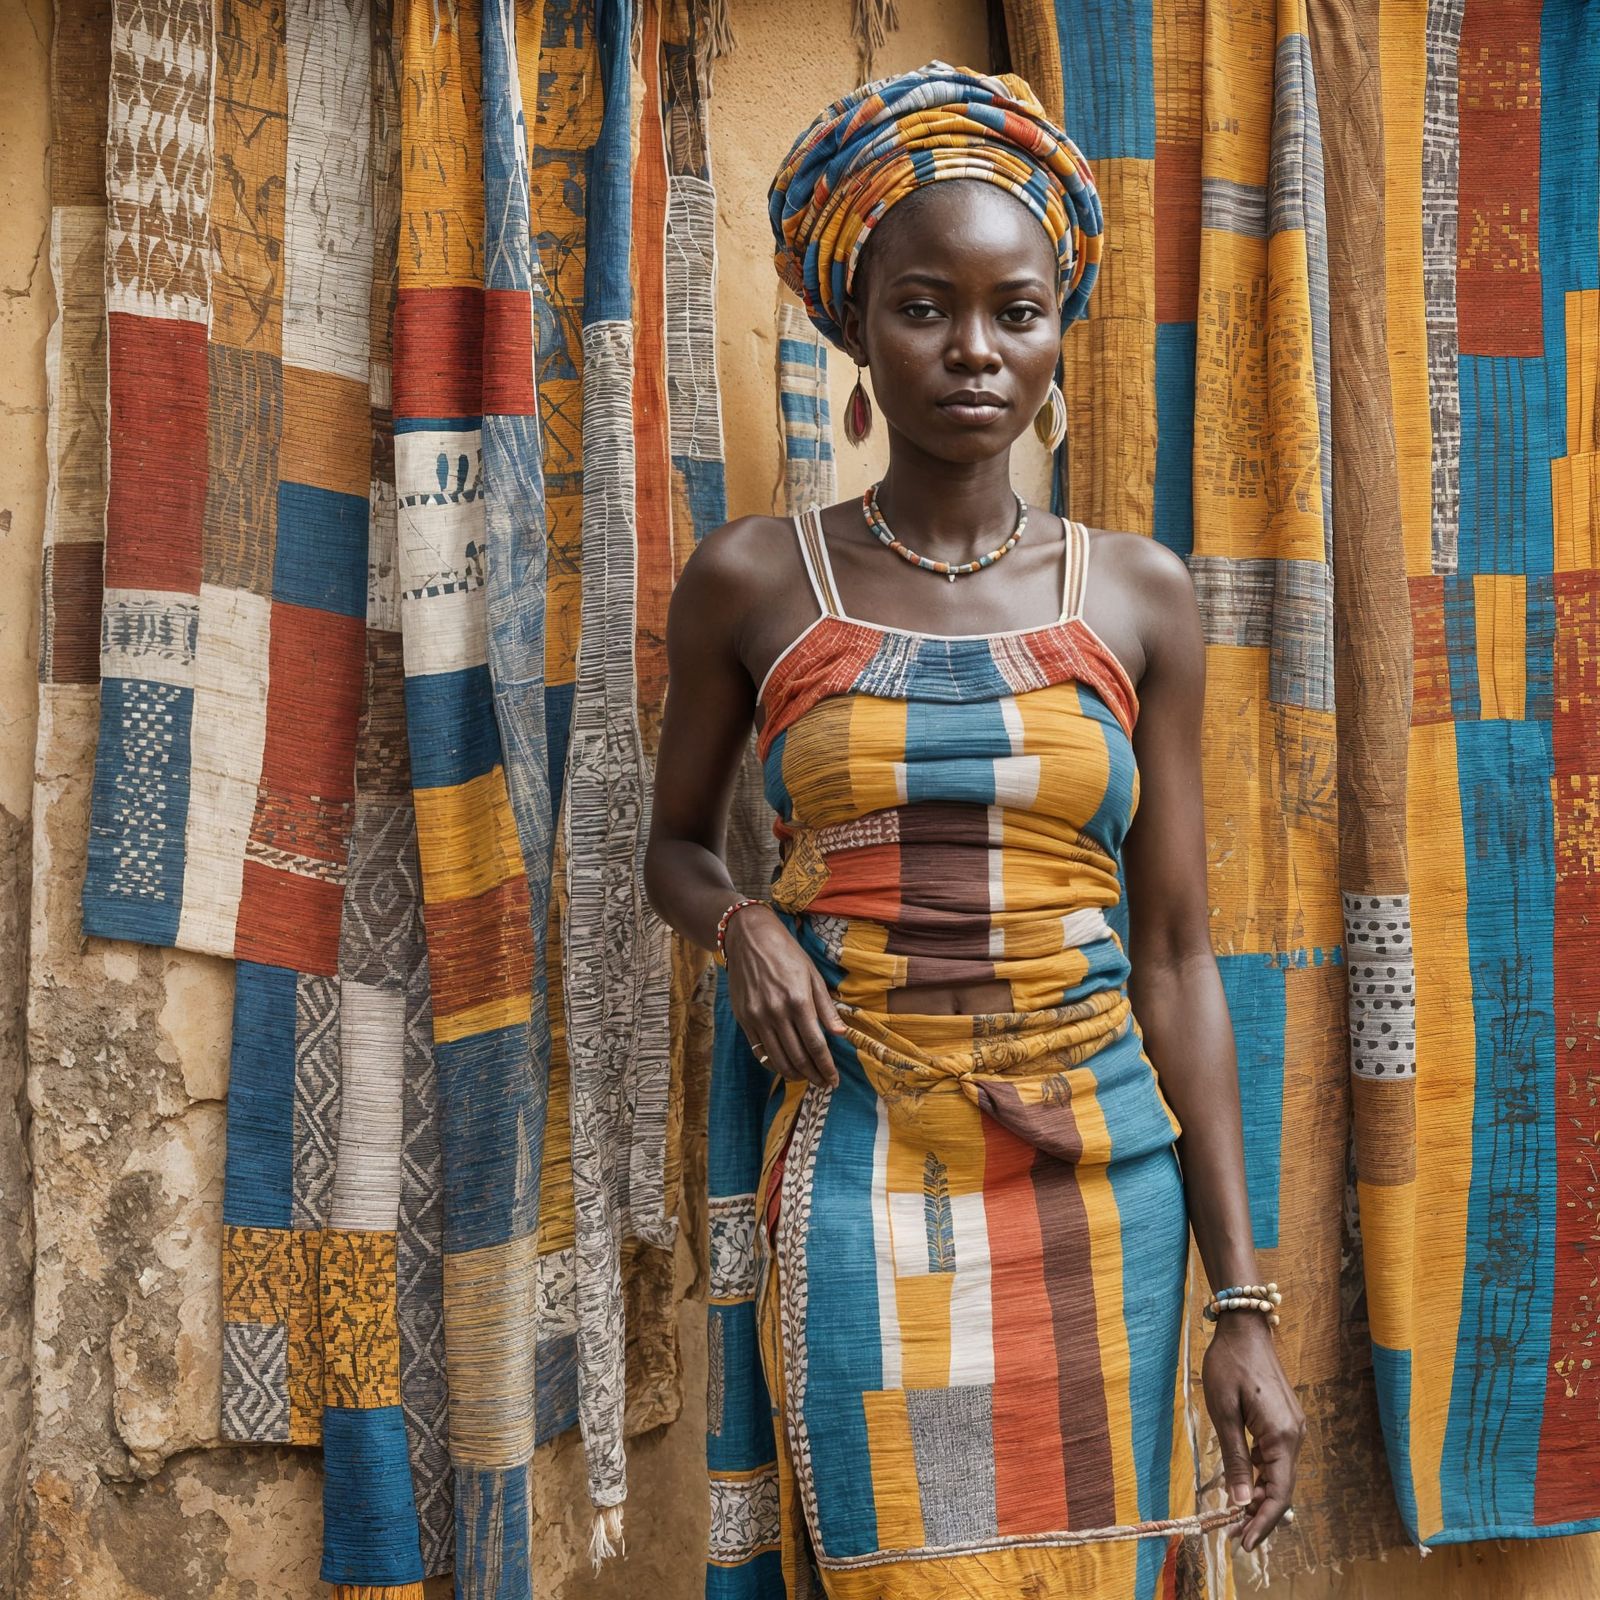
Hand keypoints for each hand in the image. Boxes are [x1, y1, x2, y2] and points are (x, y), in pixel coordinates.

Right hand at [726, 906, 845, 1087]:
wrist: (748, 938)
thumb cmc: (786, 953)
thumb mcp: (812, 974)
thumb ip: (826, 1006)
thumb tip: (840, 1034)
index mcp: (798, 1000)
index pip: (816, 1045)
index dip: (827, 1067)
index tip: (834, 1080)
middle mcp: (776, 1012)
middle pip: (798, 1057)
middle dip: (814, 1076)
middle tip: (823, 1083)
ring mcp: (757, 1017)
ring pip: (778, 1059)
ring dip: (795, 1074)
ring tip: (807, 1077)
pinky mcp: (743, 1018)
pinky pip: (759, 1050)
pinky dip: (774, 1063)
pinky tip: (785, 1066)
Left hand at [1202, 1312, 1304, 1552]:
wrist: (1245, 1328)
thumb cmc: (1228, 1365)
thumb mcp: (1223, 1412)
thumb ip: (1234, 1458)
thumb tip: (1240, 1502)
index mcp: (1282, 1436)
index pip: (1278, 1493)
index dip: (1262, 1521)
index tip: (1243, 1543)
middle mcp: (1295, 1435)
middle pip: (1282, 1488)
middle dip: (1259, 1515)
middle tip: (1233, 1536)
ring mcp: (1293, 1428)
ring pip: (1279, 1475)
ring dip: (1260, 1497)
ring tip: (1234, 1518)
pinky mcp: (1285, 1421)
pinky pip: (1276, 1458)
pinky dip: (1262, 1477)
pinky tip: (1244, 1487)